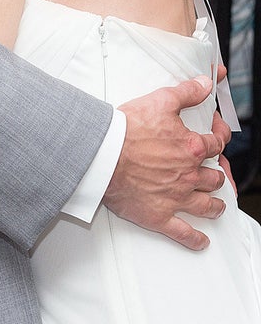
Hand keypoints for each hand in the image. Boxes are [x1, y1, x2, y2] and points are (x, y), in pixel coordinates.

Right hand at [104, 76, 229, 250]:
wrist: (102, 155)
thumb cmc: (127, 128)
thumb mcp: (160, 100)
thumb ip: (187, 92)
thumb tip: (206, 83)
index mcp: (192, 148)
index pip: (216, 144)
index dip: (220, 137)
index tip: (218, 134)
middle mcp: (189, 175)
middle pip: (214, 177)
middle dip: (216, 173)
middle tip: (215, 171)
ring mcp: (176, 198)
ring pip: (206, 205)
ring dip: (214, 205)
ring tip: (216, 205)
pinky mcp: (159, 216)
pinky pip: (183, 232)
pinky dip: (195, 239)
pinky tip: (202, 241)